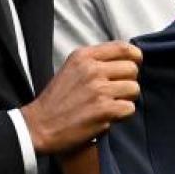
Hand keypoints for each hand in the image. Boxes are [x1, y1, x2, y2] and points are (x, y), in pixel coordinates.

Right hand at [20, 41, 141, 154]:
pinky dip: (122, 115)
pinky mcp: (104, 110)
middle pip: (132, 69)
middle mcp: (92, 69)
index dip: (134, 57)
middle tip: (116, 92)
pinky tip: (108, 117)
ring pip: (134, 89)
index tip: (134, 65)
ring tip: (111, 105)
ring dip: (126, 99)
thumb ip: (96, 62)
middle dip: (128, 81)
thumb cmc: (57, 100)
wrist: (39, 125)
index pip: (123, 48)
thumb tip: (127, 61)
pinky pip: (130, 108)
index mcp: (84, 56)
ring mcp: (99, 89)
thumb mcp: (72, 68)